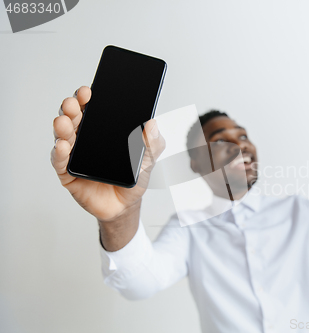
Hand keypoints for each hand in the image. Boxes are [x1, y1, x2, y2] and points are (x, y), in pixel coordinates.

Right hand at [50, 86, 165, 221]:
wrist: (126, 205)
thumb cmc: (134, 177)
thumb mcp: (149, 158)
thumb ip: (153, 142)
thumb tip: (152, 123)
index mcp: (103, 129)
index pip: (92, 108)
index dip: (87, 98)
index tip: (88, 91)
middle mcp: (85, 138)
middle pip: (74, 117)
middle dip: (71, 107)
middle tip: (74, 103)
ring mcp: (74, 154)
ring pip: (63, 135)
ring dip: (62, 126)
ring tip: (64, 121)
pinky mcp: (67, 173)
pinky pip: (60, 161)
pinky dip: (59, 153)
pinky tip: (62, 146)